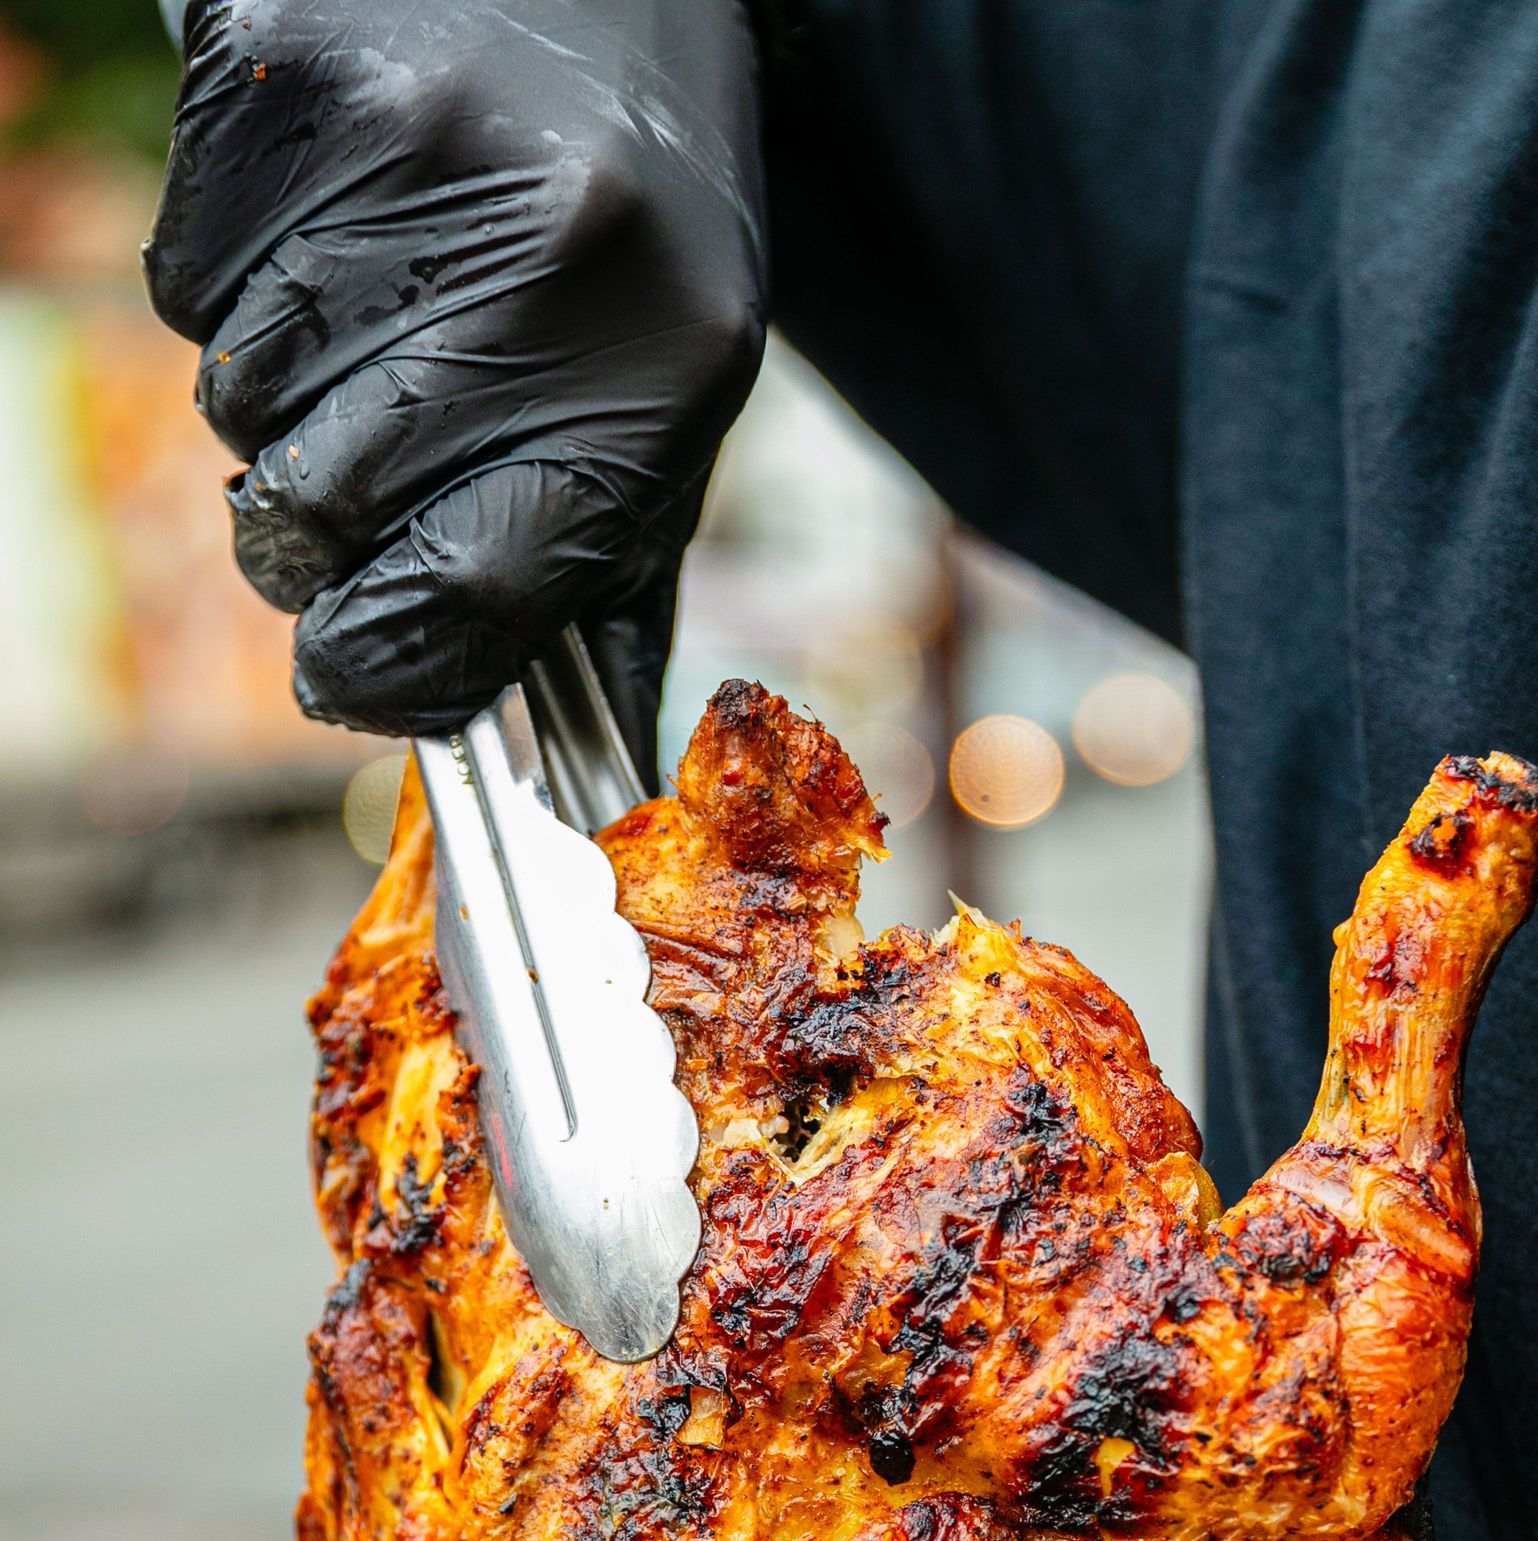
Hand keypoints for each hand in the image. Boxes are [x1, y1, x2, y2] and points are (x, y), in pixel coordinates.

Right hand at [145, 0, 765, 766]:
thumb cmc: (639, 223)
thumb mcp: (674, 402)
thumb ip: (607, 588)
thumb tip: (589, 792)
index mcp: (649, 376)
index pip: (460, 600)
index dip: (382, 667)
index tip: (354, 672)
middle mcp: (534, 263)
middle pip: (318, 515)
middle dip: (320, 533)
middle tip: (368, 462)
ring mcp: (399, 152)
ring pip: (235, 404)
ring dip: (279, 401)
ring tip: (371, 314)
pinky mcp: (281, 69)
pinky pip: (183, 278)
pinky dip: (232, 285)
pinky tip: (325, 228)